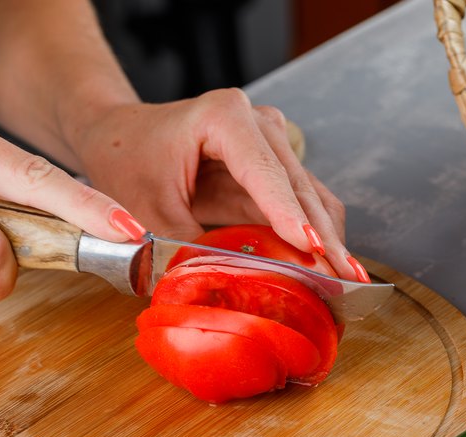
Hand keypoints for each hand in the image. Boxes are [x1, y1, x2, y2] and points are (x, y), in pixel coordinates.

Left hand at [69, 88, 366, 281]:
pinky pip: (301, 204)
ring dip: (327, 241)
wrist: (120, 135)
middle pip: (300, 187)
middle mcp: (257, 123)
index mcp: (223, 117)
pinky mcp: (272, 166)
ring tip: (345, 284)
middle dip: (323, 238)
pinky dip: (313, 236)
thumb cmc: (127, 158)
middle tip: (345, 282)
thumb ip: (182, 247)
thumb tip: (218, 290)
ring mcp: (270, 142)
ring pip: (311, 197)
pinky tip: (327, 269)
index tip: (315, 249)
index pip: (265, 173)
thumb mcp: (146, 207)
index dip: (290, 215)